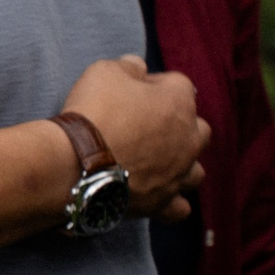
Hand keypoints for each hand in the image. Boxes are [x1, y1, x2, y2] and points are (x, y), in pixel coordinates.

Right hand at [64, 55, 208, 221]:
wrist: (77, 162)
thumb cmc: (94, 110)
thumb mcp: (105, 70)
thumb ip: (128, 66)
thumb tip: (138, 66)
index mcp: (180, 101)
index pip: (178, 84)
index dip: (154, 85)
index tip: (129, 92)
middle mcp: (189, 138)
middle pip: (198, 128)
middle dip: (178, 125)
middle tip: (145, 127)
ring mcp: (180, 172)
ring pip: (196, 169)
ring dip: (182, 164)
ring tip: (156, 163)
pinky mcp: (164, 201)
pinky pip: (180, 207)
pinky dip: (171, 202)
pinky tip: (157, 195)